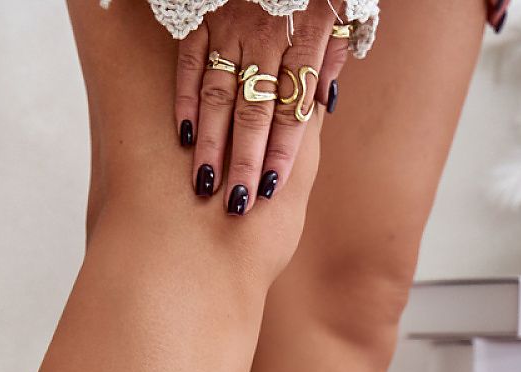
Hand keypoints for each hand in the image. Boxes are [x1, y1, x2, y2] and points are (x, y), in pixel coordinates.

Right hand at [174, 0, 348, 212]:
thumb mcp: (337, 8)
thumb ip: (332, 52)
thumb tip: (327, 100)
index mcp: (305, 37)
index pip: (294, 106)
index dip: (283, 149)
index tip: (271, 186)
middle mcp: (267, 35)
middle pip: (255, 109)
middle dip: (245, 159)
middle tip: (237, 204)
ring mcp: (230, 26)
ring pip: (219, 93)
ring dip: (212, 142)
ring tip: (206, 185)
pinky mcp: (201, 17)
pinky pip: (190, 63)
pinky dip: (184, 100)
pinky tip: (183, 138)